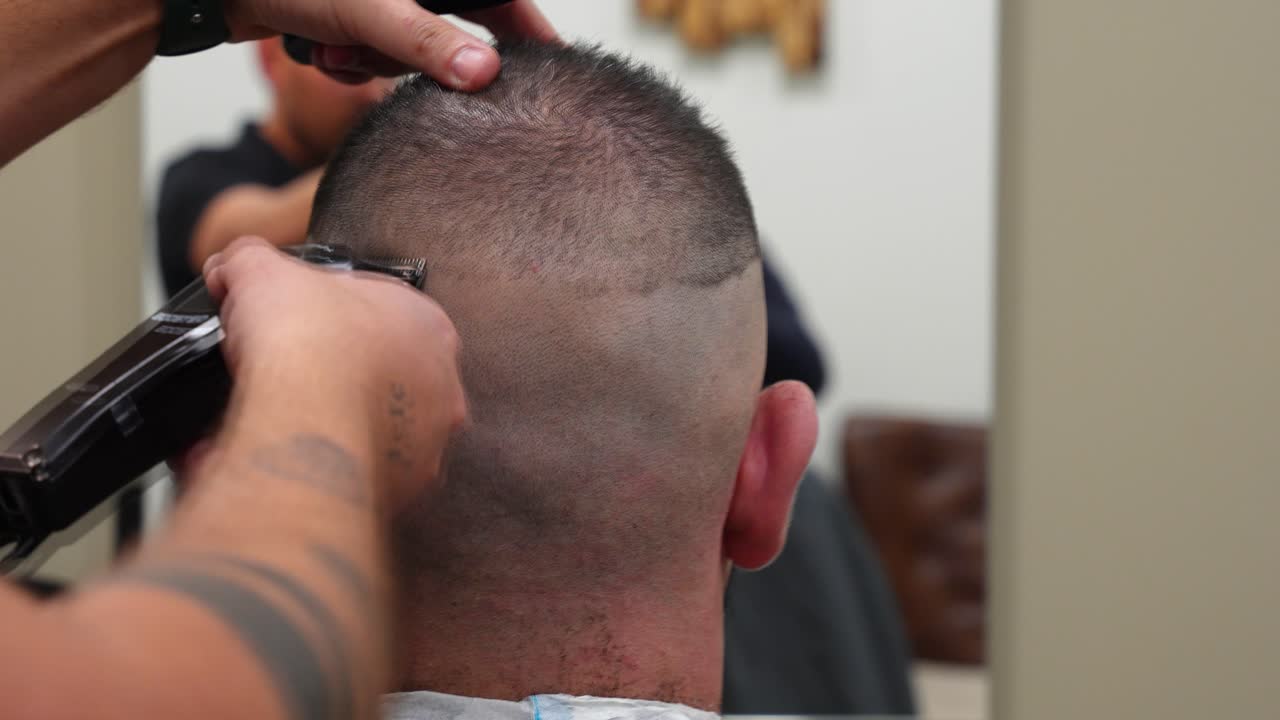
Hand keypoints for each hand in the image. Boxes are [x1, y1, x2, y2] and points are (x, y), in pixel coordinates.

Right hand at [202, 237, 466, 506]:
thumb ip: (250, 260)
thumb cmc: (307, 343)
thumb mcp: (262, 271)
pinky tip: (268, 460)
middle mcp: (440, 389)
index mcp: (428, 326)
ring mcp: (423, 445)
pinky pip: (346, 479)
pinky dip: (308, 471)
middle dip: (331, 377)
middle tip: (285, 377)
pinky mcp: (397, 492)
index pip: (383, 312)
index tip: (297, 325)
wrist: (305, 423)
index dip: (331, 315)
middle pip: (379, 377)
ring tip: (270, 423)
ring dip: (322, 428)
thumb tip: (232, 266)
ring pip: (367, 433)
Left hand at [223, 0, 557, 89]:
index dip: (526, 28)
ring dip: (377, 63)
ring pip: (413, 48)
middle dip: (419, 57)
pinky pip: (379, 54)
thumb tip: (484, 72)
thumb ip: (426, 42)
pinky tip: (324, 54)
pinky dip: (354, 63)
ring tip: (338, 53)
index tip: (551, 65)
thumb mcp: (365, 9)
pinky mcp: (354, 15)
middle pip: (453, 27)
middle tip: (388, 61)